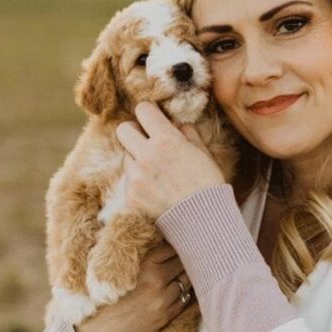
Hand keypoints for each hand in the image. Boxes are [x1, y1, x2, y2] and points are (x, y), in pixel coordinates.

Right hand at [75, 242, 191, 331]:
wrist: (96, 329)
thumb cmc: (102, 295)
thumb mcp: (118, 268)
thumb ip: (139, 255)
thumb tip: (157, 240)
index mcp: (145, 265)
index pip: (171, 248)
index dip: (173, 245)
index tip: (173, 245)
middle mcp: (157, 281)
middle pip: (182, 263)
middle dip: (182, 259)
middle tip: (181, 258)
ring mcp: (163, 300)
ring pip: (186, 281)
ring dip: (184, 276)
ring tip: (179, 274)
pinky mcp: (165, 316)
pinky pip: (184, 300)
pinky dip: (182, 293)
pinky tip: (176, 290)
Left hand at [115, 101, 225, 219]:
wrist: (204, 221)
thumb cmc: (208, 185)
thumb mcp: (203, 153)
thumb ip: (188, 134)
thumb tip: (179, 125)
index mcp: (166, 140)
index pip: (143, 110)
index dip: (148, 113)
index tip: (153, 119)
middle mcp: (146, 155)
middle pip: (123, 130)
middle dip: (133, 132)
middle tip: (145, 141)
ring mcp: (136, 177)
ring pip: (126, 157)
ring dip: (137, 160)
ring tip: (156, 174)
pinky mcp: (131, 196)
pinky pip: (129, 182)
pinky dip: (139, 184)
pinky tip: (156, 192)